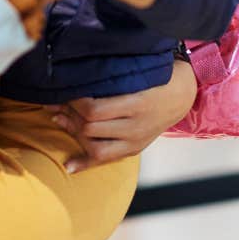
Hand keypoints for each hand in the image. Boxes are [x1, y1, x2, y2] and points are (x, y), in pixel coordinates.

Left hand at [51, 56, 199, 172]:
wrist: (181, 96)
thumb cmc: (155, 78)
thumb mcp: (136, 74)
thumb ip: (109, 77)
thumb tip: (74, 78)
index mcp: (136, 104)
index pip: (94, 110)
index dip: (74, 102)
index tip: (65, 90)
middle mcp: (136, 126)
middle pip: (91, 128)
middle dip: (69, 115)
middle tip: (57, 104)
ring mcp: (135, 141)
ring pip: (95, 147)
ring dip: (73, 133)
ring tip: (61, 120)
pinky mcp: (134, 150)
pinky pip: (106, 160)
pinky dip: (85, 163)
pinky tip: (69, 166)